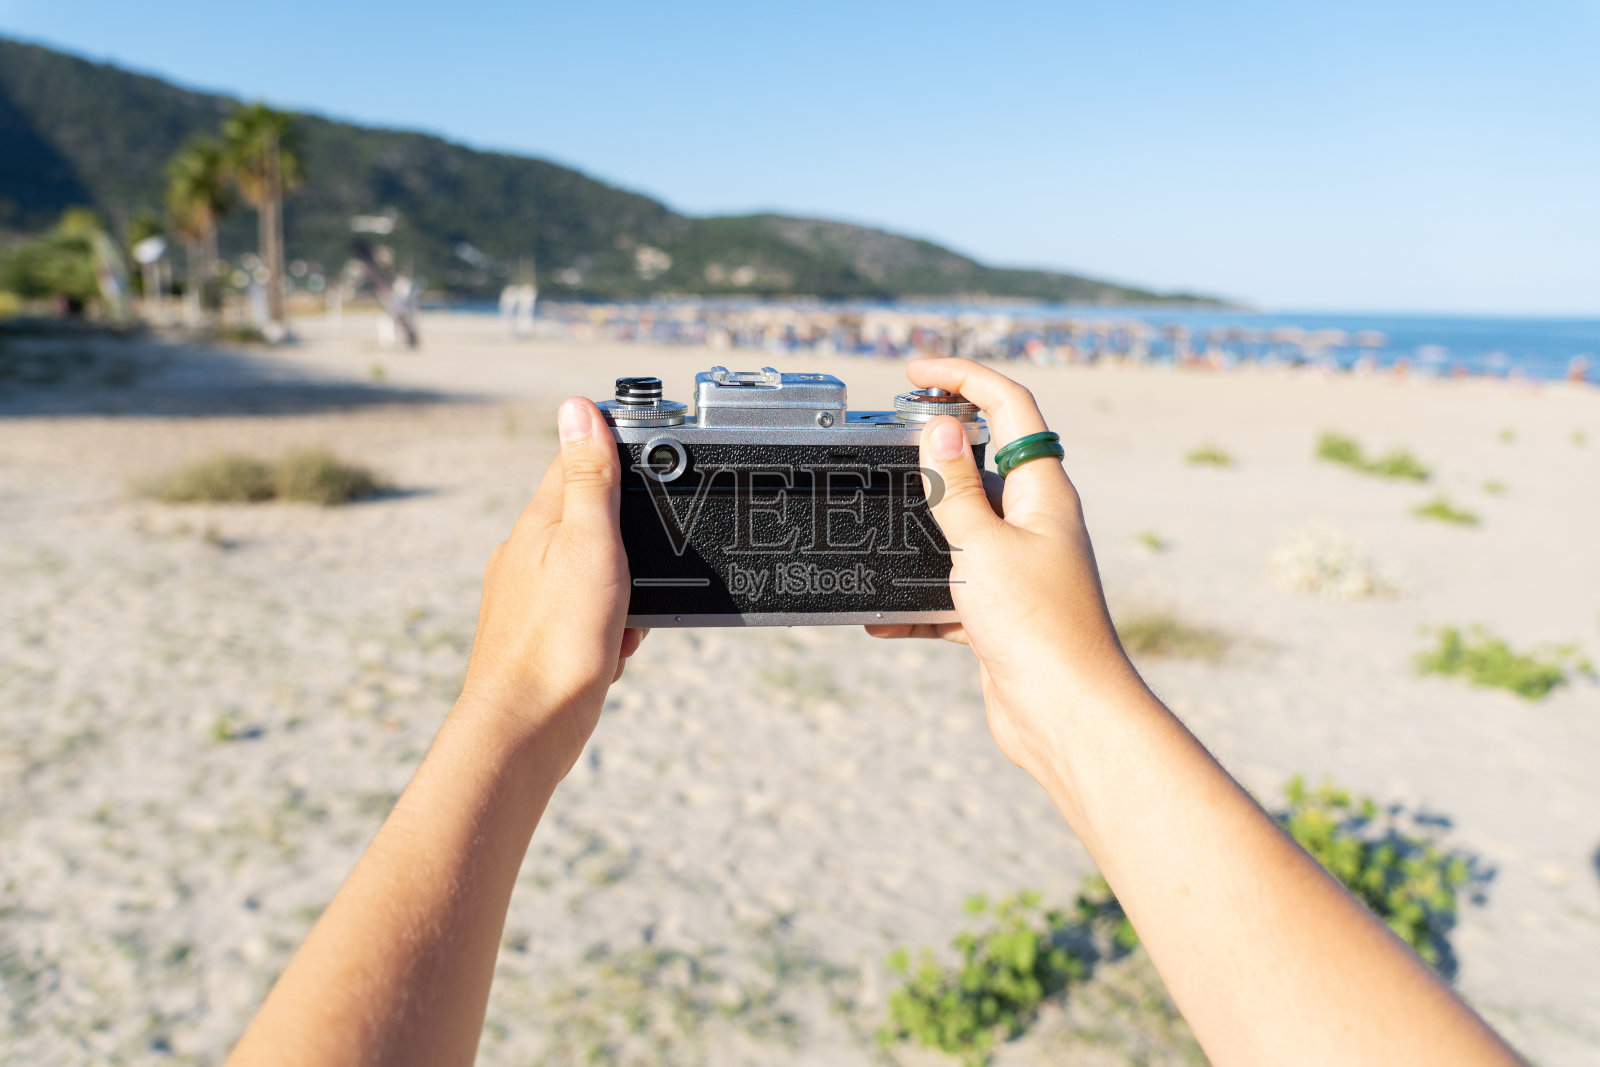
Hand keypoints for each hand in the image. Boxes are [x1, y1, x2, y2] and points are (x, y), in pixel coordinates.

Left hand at [458, 397, 646, 775]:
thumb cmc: (558, 637)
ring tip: (625, 620)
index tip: (653, 467)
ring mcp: (534, 596)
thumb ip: (590, 478)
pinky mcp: (545, 635)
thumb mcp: (590, 542)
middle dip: (633, 542)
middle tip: (643, 570)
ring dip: (627, 591)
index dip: (616, 456)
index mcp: (539, 521)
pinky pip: (593, 616)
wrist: (529, 727)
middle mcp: (528, 552)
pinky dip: (613, 628)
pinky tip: (614, 648)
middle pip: (593, 520)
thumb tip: (576, 407)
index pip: (575, 461)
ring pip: (598, 573)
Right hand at [866, 359, 1145, 784]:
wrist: (1066, 716)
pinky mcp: (1002, 612)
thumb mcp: (982, 546)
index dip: (964, 377)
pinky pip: (950, 589)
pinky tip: (881, 616)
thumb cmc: (1038, 628)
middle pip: (985, 461)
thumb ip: (955, 489)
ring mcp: (1020, 567)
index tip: (915, 372)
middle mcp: (1037, 521)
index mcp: (1044, 491)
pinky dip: (916, 598)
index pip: (1008, 407)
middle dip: (934, 449)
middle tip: (887, 440)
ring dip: (922, 526)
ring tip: (878, 522)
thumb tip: (938, 428)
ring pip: (963, 526)